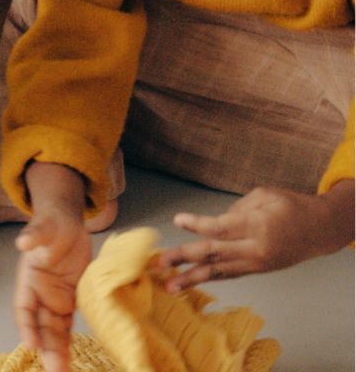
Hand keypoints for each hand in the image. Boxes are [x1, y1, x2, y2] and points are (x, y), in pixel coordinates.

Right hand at [14, 210, 91, 371]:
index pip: (24, 306)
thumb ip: (35, 233)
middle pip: (40, 326)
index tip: (31, 343)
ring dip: (57, 353)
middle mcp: (40, 295)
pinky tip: (73, 361)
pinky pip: (68, 328)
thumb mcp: (45, 225)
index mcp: (29, 279)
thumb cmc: (53, 224)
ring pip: (54, 332)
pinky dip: (70, 345)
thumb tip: (22, 241)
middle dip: (46, 349)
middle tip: (53, 371)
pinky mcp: (71, 303)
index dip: (26, 325)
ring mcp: (55, 301)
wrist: (69, 225)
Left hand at [160, 183, 355, 289]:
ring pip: (219, 272)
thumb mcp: (264, 195)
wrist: (320, 230)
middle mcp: (256, 250)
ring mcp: (257, 264)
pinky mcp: (259, 270)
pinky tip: (194, 280)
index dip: (197, 225)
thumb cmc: (292, 206)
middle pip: (214, 255)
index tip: (177, 220)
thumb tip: (213, 224)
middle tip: (160, 262)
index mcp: (258, 227)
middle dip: (185, 259)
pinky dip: (210, 277)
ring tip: (170, 285)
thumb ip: (236, 208)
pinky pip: (230, 274)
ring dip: (193, 278)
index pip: (221, 228)